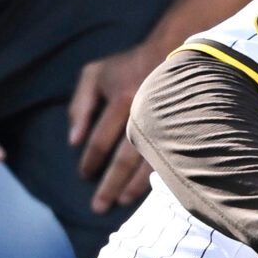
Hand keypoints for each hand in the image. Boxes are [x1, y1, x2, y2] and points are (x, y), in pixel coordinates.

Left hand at [68, 39, 165, 212]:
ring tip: (122, 202)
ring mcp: (168, 120)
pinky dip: (161, 174)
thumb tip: (73, 141)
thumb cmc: (129, 64)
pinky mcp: (184, 126)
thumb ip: (79, 106)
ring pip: (151, 161)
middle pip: (125, 158)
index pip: (101, 139)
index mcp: (121, 99)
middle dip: (110, 184)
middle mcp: (145, 113)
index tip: (84, 175)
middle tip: (99, 206)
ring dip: (135, 186)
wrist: (175, 50)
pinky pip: (172, 156)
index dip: (90, 160)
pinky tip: (153, 190)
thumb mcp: (94, 75)